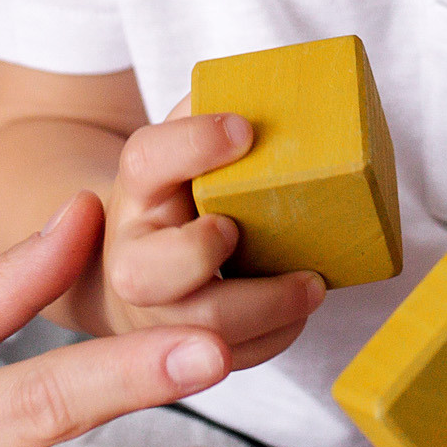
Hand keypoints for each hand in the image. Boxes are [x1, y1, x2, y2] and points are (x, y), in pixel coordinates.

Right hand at [99, 111, 324, 367]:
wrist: (137, 261)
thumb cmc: (180, 193)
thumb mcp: (181, 148)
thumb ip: (209, 116)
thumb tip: (275, 89)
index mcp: (137, 189)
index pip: (147, 159)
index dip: (192, 143)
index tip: (242, 130)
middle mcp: (133, 256)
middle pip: (147, 272)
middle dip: (199, 254)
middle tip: (242, 231)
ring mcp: (156, 313)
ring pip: (197, 328)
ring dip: (262, 308)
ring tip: (313, 284)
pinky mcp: (184, 353)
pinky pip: (233, 357)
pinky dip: (273, 337)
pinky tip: (300, 309)